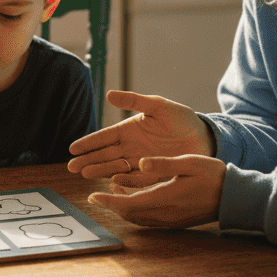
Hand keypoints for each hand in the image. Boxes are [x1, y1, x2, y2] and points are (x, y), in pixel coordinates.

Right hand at [67, 91, 214, 180]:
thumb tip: (108, 94)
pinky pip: (134, 179)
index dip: (88, 143)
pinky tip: (112, 181)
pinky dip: (123, 181)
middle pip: (105, 155)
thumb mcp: (157, 105)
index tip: (72, 149)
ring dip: (100, 171)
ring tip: (86, 173)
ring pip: (115, 168)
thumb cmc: (181, 119)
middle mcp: (131, 148)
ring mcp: (140, 162)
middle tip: (72, 167)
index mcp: (129, 130)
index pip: (104, 137)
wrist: (203, 137)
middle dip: (87, 161)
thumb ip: (134, 100)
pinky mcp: (152, 174)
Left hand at [88, 155, 225, 228]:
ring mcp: (170, 221)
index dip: (108, 200)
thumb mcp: (188, 163)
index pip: (128, 203)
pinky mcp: (176, 222)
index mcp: (164, 198)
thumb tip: (140, 162)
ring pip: (138, 219)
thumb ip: (163, 164)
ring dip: (124, 208)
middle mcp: (164, 214)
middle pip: (129, 214)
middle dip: (112, 204)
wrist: (234, 197)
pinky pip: (149, 220)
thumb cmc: (213, 176)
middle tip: (101, 190)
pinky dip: (136, 211)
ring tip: (116, 191)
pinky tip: (137, 199)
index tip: (92, 196)